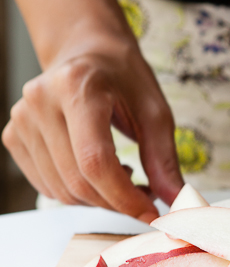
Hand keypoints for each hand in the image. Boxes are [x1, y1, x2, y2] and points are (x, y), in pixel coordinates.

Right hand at [2, 34, 183, 221]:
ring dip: (99, 199)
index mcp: (77, 86)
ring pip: (62, 191)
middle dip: (117, 202)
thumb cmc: (122, 78)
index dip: (125, 197)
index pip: (95, 161)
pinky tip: (96, 171)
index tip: (152, 214)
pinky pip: (48, 187)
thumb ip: (164, 160)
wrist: (87, 52)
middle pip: (78, 182)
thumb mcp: (155, 112)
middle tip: (144, 194)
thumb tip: (176, 203)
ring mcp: (22, 119)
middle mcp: (41, 101)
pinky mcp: (14, 136)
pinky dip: (77, 192)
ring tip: (123, 174)